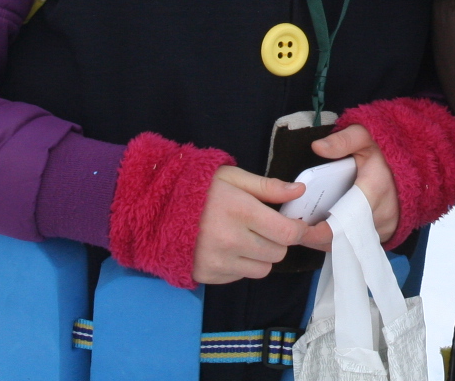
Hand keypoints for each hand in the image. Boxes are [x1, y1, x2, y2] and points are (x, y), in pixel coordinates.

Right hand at [192, 166, 307, 283]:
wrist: (155, 210)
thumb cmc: (198, 189)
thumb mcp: (233, 177)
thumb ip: (268, 187)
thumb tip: (299, 191)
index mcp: (241, 211)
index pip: (287, 233)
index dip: (299, 230)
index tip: (297, 224)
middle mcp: (231, 240)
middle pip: (278, 253)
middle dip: (277, 240)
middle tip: (263, 227)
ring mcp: (218, 261)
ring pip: (262, 269)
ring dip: (260, 256)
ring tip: (244, 238)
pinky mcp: (208, 275)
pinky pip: (240, 277)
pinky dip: (240, 265)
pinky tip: (227, 248)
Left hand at [299, 125, 398, 250]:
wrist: (418, 163)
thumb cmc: (387, 151)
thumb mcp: (366, 136)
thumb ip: (342, 140)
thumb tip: (317, 147)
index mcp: (374, 190)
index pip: (343, 222)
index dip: (318, 231)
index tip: (297, 228)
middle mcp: (382, 214)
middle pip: (343, 238)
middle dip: (316, 238)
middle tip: (294, 229)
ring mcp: (386, 227)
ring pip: (350, 245)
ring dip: (327, 241)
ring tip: (306, 230)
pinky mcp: (386, 233)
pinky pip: (359, 245)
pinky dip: (341, 241)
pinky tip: (325, 231)